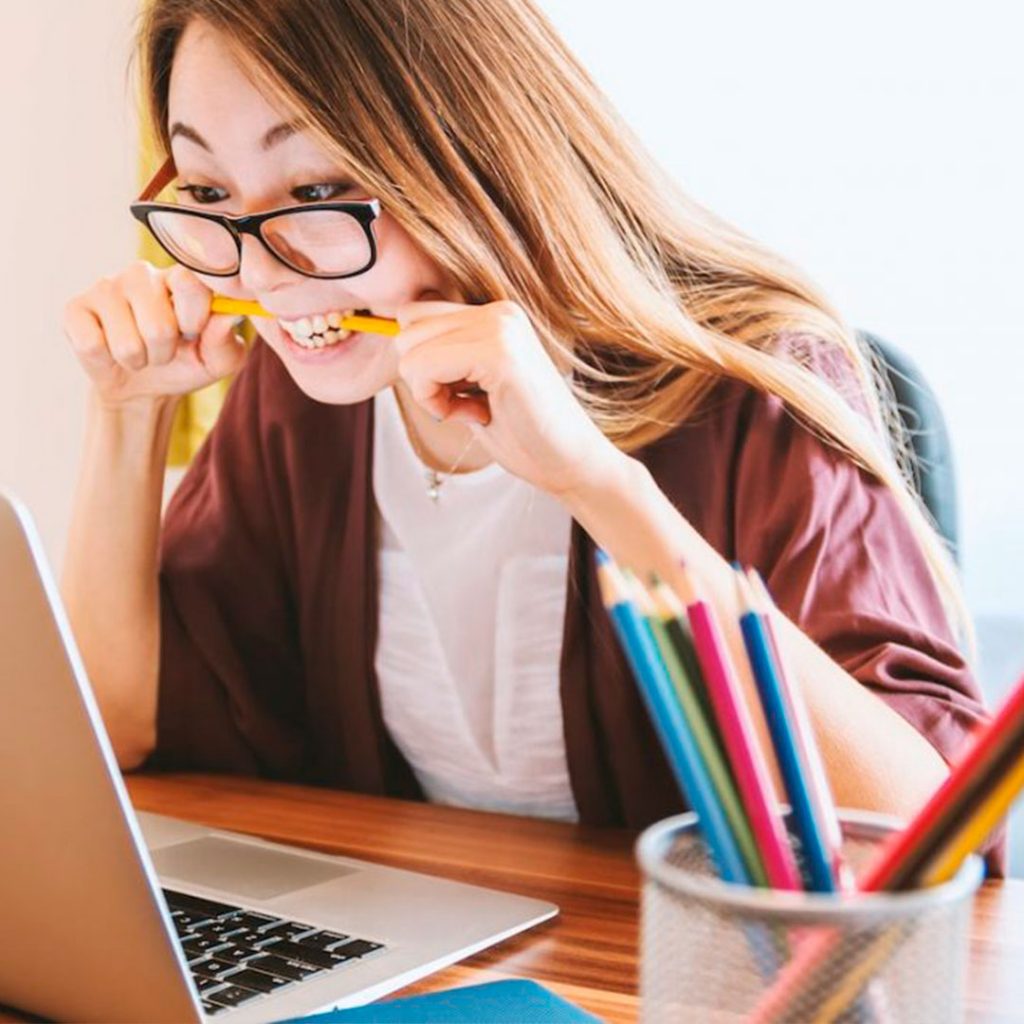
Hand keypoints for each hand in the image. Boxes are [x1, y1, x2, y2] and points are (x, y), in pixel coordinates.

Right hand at [62, 261, 247, 408]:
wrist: (144, 387)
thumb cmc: (186, 363)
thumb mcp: (217, 360)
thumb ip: (226, 341)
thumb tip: (228, 316)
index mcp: (180, 278)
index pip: (190, 283)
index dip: (194, 319)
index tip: (192, 333)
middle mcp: (142, 274)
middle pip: (158, 326)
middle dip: (164, 353)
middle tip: (162, 350)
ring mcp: (106, 287)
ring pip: (127, 343)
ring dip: (138, 360)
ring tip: (139, 352)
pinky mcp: (75, 308)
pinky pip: (93, 346)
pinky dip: (107, 362)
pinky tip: (109, 350)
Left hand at [394, 296, 627, 498]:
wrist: (571, 464)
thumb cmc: (523, 434)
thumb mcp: (472, 386)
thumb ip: (442, 358)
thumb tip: (394, 338)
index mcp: (495, 315)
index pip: (416, 316)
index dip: (422, 364)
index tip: (460, 394)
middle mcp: (498, 311)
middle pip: (406, 327)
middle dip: (422, 376)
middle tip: (466, 405)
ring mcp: (500, 327)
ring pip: (409, 348)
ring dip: (429, 391)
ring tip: (474, 409)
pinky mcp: (498, 352)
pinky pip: (423, 367)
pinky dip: (435, 402)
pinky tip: (476, 415)